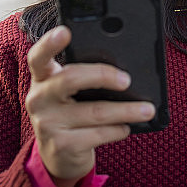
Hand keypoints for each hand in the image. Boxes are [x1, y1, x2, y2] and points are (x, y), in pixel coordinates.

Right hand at [25, 25, 154, 186]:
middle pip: (71, 78)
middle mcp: (39, 98)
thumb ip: (82, 78)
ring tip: (147, 109)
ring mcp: (48, 123)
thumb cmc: (70, 113)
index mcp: (42, 78)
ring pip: (94, 111)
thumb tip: (122, 71)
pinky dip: (118, 130)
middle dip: (102, 75)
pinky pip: (98, 134)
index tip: (65, 31)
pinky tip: (126, 127)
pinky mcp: (62, 145)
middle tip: (127, 80)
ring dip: (126, 110)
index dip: (50, 43)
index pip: (39, 56)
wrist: (58, 155)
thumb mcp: (68, 93)